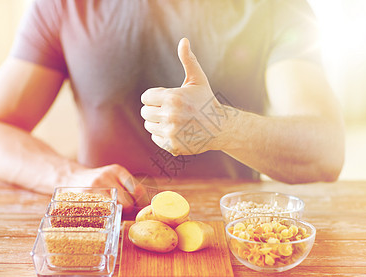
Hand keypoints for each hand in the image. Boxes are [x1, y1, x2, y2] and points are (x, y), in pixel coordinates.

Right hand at [64, 164, 149, 214]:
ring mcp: (95, 187)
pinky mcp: (86, 197)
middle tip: (126, 213)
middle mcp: (106, 176)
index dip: (141, 202)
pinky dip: (107, 216)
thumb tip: (144, 208)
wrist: (71, 178)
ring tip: (115, 212)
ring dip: (117, 215)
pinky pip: (103, 212)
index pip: (138, 190)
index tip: (139, 207)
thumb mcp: (114, 177)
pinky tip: (105, 213)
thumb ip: (128, 189)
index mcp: (117, 170)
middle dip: (129, 211)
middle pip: (128, 202)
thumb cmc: (98, 182)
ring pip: (116, 209)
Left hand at [141, 38, 224, 154]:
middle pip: (145, 112)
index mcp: (173, 98)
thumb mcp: (198, 80)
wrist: (220, 128)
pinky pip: (155, 138)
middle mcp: (170, 116)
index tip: (167, 98)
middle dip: (155, 109)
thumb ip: (188, 60)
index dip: (155, 97)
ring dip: (158, 122)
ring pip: (149, 125)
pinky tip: (176, 130)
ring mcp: (171, 132)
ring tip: (174, 120)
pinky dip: (162, 134)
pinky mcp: (172, 146)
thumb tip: (184, 40)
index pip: (146, 97)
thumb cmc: (206, 101)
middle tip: (171, 110)